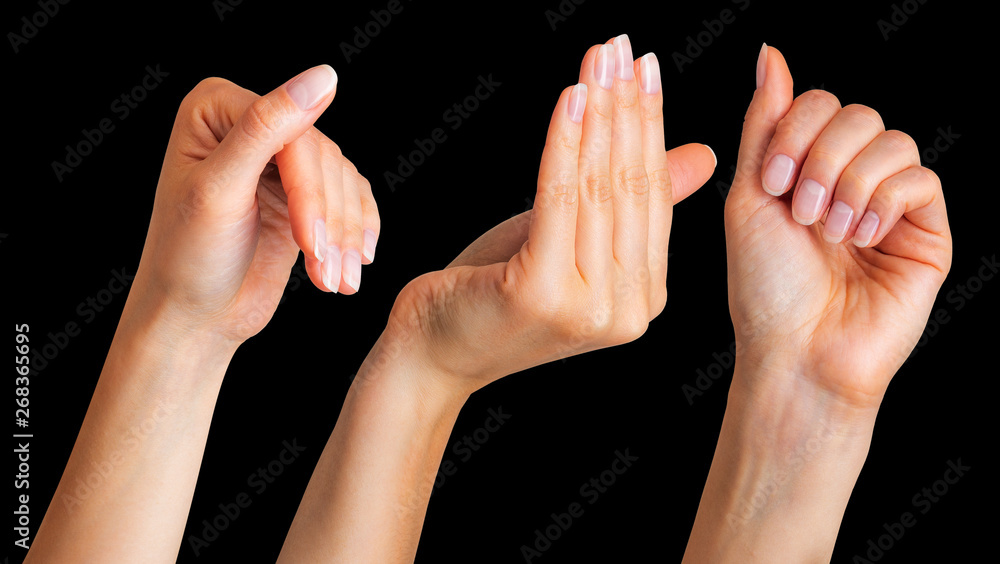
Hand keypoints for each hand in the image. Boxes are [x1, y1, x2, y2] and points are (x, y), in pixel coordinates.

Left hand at [136, 65, 379, 343]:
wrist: (195, 318)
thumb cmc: (189, 258)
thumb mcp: (220, 190)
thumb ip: (268, 129)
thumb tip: (323, 76)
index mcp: (218, 109)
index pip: (292, 133)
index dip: (309, 188)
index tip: (312, 241)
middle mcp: (252, 125)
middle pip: (323, 158)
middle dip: (328, 221)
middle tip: (325, 269)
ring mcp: (281, 160)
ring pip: (344, 181)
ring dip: (345, 236)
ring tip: (335, 280)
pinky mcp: (304, 195)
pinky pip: (353, 199)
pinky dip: (356, 235)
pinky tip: (349, 267)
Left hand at [378, 36, 714, 395]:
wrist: (433, 351)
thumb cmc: (495, 292)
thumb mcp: (572, 239)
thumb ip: (633, 201)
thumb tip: (703, 156)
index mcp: (644, 298)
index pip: (653, 196)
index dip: (650, 126)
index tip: (644, 67)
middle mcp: (627, 310)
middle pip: (629, 188)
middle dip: (626, 108)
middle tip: (622, 49)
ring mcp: (588, 308)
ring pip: (597, 188)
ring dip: (598, 113)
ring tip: (599, 59)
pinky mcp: (544, 293)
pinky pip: (558, 199)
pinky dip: (564, 141)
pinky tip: (571, 97)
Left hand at [725, 45, 951, 411]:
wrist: (797, 351)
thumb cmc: (765, 286)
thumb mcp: (749, 197)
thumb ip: (765, 125)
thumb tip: (771, 53)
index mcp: (805, 170)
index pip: (818, 104)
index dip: (795, 130)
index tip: (772, 183)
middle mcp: (848, 180)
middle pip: (856, 114)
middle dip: (821, 157)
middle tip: (801, 211)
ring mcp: (889, 205)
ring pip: (892, 141)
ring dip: (850, 183)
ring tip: (831, 232)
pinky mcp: (925, 231)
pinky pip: (920, 179)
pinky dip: (884, 202)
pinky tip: (863, 238)